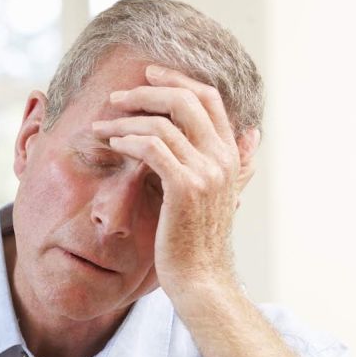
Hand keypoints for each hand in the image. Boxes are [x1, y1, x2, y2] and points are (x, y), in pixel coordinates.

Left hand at [91, 65, 259, 299]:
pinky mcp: (185, 188)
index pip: (209, 98)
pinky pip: (152, 148)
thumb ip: (237, 164)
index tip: (148, 75)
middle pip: (187, 99)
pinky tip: (112, 144)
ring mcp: (206, 172)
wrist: (202, 281)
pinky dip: (128, 140)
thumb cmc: (202, 242)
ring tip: (102, 125)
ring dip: (127, 118)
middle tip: (117, 95)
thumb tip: (253, 133)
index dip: (178, 79)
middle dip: (148, 90)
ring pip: (164, 122)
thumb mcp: (224, 197)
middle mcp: (223, 158)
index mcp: (231, 155)